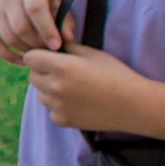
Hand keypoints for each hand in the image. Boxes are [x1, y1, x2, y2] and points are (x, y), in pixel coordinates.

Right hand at [0, 0, 66, 64]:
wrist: (28, 2)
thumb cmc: (49, 9)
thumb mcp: (61, 11)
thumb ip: (66, 24)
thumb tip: (67, 38)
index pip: (35, 9)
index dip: (46, 29)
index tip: (56, 46)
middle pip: (20, 27)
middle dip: (36, 44)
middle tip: (47, 51)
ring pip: (9, 38)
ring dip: (25, 51)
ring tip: (38, 54)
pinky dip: (8, 56)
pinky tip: (23, 61)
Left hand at [22, 41, 151, 131]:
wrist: (134, 105)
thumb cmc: (116, 75)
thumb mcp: (93, 54)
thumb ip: (69, 49)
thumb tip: (54, 45)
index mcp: (61, 66)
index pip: (30, 58)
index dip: (38, 57)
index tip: (48, 58)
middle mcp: (55, 86)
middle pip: (32, 77)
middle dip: (43, 73)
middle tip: (64, 74)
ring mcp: (57, 105)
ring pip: (40, 94)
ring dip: (50, 91)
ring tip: (75, 89)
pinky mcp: (62, 120)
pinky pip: (51, 110)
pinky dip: (60, 107)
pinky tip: (80, 103)